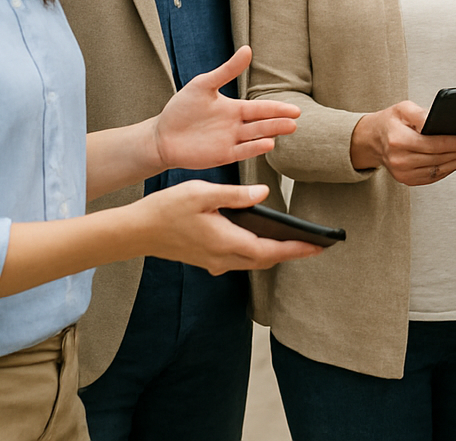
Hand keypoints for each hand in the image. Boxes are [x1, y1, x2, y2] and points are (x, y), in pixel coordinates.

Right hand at [134, 181, 322, 273]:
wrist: (136, 231)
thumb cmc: (167, 209)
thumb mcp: (202, 193)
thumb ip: (235, 195)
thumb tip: (264, 194)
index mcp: (225, 241)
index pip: (270, 251)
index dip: (296, 249)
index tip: (318, 246)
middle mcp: (223, 257)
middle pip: (265, 260)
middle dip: (291, 253)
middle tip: (316, 244)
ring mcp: (214, 262)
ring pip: (253, 262)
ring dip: (275, 254)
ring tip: (296, 242)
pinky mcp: (207, 260)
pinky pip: (239, 261)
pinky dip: (257, 254)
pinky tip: (262, 241)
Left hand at [153, 47, 300, 170]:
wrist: (162, 136)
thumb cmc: (181, 108)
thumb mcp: (204, 84)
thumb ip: (227, 71)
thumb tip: (248, 49)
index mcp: (234, 109)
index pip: (261, 109)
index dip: (277, 108)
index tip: (295, 109)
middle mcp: (236, 126)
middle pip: (262, 123)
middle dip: (279, 121)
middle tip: (296, 120)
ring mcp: (231, 141)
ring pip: (256, 136)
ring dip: (272, 132)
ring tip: (289, 128)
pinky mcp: (223, 155)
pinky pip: (243, 151)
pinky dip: (255, 148)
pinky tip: (268, 144)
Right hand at [349, 101, 455, 184]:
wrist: (371, 140)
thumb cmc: (389, 122)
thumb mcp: (402, 108)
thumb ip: (420, 114)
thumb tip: (436, 120)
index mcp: (398, 141)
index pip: (434, 145)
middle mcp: (400, 160)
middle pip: (440, 159)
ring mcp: (403, 173)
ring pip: (439, 170)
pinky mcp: (408, 180)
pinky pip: (434, 176)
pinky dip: (449, 169)